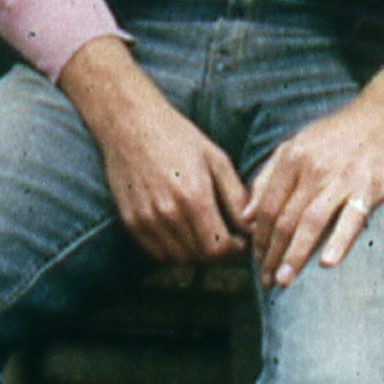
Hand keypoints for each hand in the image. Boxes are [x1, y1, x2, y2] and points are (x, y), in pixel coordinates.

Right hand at [60, 40, 248, 264]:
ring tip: (203, 233)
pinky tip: (180, 230)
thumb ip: (237, 198)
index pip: (218, 248)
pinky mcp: (130, 221)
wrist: (130, 124)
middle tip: (225, 238)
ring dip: (195, 253)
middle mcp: (168, 213)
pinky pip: (156, 253)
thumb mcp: (217, 160)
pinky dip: (172, 250)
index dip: (234, 250)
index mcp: (194, 197)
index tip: (239, 241)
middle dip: (217, 253)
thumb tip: (253, 228)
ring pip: (178, 258)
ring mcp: (146, 220)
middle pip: (199, 257)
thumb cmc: (178, 137)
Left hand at [240, 97, 383, 286]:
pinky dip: (338, 242)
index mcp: (292, 159)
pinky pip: (351, 218)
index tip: (256, 260)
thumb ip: (268, 177)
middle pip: (284, 218)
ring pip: (310, 222)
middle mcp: (313, 168)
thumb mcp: (296, 146)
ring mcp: (341, 179)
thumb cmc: (337, 135)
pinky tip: (326, 263)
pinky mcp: (368, 187)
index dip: (258, 237)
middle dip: (271, 253)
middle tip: (265, 281)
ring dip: (294, 254)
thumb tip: (245, 215)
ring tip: (284, 280)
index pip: (266, 206)